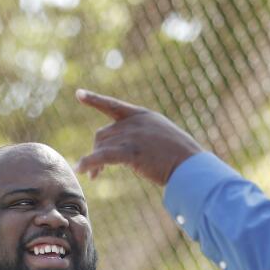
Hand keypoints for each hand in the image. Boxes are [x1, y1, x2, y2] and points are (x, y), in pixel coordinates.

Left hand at [74, 89, 202, 183]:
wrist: (191, 166)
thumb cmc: (181, 157)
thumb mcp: (162, 136)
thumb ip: (142, 136)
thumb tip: (124, 147)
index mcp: (142, 116)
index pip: (113, 105)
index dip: (95, 100)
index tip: (79, 94)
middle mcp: (134, 123)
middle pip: (103, 134)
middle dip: (96, 150)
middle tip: (94, 171)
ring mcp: (132, 136)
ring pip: (101, 146)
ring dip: (93, 163)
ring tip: (92, 176)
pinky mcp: (130, 152)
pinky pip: (102, 156)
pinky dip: (88, 162)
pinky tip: (80, 169)